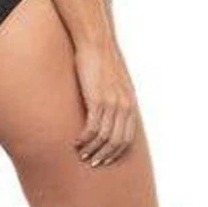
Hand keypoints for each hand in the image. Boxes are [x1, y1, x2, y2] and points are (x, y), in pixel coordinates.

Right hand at [73, 35, 136, 167]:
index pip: (127, 139)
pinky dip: (85, 139)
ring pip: (103, 137)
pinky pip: (92, 127)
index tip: (104, 160)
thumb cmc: (102, 62)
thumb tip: (111, 114)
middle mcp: (124, 106)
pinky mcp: (97, 99)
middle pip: (116, 142)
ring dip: (92, 149)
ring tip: (81, 154)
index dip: (115, 153)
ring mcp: (111, 103)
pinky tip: (77, 141)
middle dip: (104, 155)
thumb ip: (117, 100)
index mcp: (130, 104)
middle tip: (91, 162)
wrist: (96, 44)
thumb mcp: (117, 83)